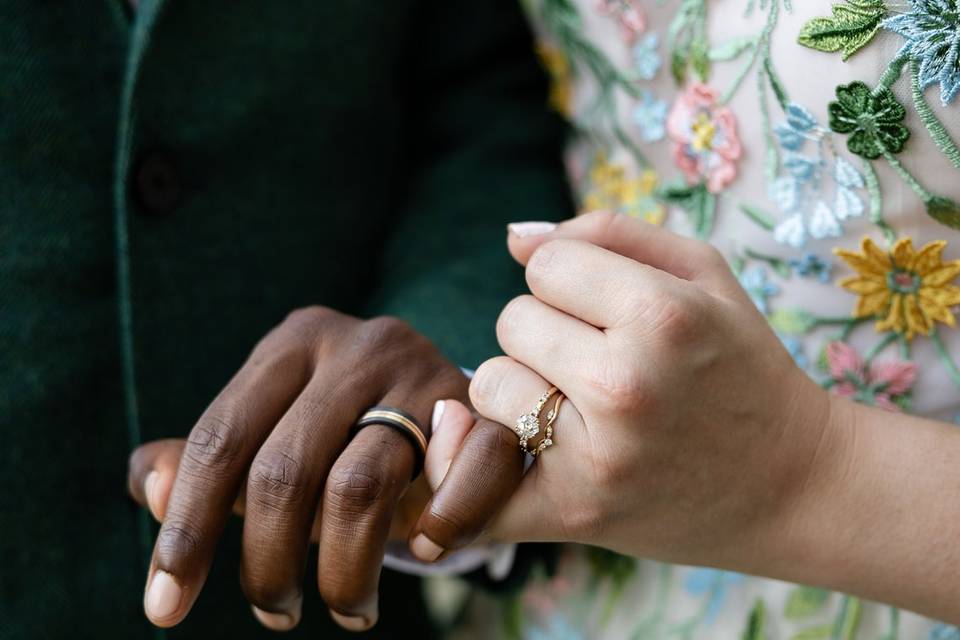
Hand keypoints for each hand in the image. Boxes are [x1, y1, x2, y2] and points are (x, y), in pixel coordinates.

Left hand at [126, 307, 504, 631]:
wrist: (454, 399)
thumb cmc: (347, 430)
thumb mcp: (274, 435)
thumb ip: (208, 462)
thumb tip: (152, 487)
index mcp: (294, 343)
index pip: (220, 438)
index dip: (187, 529)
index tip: (164, 607)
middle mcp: (358, 346)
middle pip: (285, 469)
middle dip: (267, 563)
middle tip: (275, 614)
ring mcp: (425, 371)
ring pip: (360, 487)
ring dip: (343, 570)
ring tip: (346, 610)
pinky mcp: (485, 408)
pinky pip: (466, 474)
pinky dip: (444, 526)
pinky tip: (424, 550)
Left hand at [410, 211, 842, 574]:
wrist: (796, 487)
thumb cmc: (744, 368)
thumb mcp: (705, 276)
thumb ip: (609, 233)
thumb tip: (514, 236)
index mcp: (661, 315)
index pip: (544, 266)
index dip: (570, 282)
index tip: (605, 310)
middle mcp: (625, 384)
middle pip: (512, 321)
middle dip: (547, 334)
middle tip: (598, 362)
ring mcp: (596, 455)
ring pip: (488, 384)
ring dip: (521, 389)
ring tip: (577, 406)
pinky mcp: (573, 512)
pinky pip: (481, 480)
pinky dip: (478, 468)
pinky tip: (506, 457)